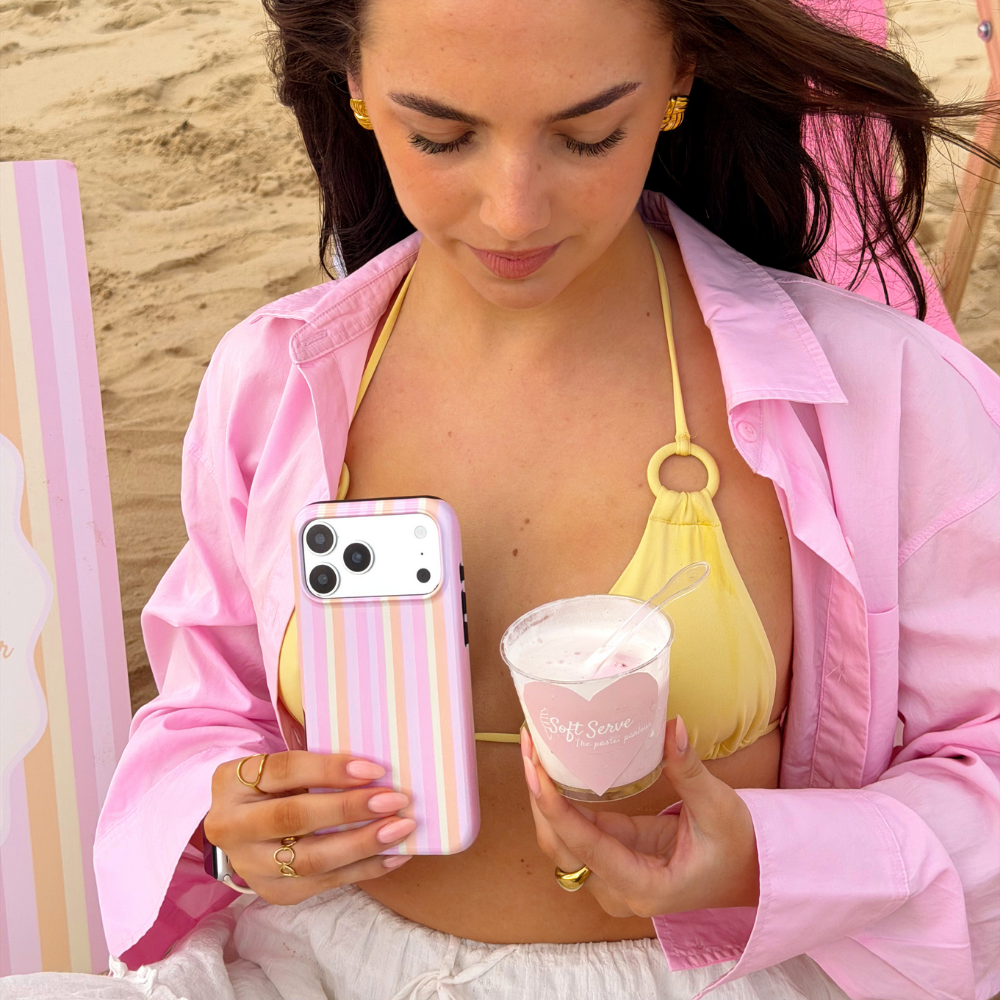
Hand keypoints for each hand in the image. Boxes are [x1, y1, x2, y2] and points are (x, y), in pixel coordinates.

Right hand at [204, 750, 415, 903]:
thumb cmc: (274, 788)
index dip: (330, 769)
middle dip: (350, 809)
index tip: (374, 769)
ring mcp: (250, 866)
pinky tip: (393, 855)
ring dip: (362, 844)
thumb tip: (375, 771)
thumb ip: (315, 766)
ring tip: (400, 829)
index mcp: (232, 783)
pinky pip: (324, 883)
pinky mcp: (273, 892)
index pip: (285, 770)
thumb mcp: (279, 769)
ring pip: (311, 859)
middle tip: (394, 800)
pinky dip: (364, 869)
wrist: (241, 830)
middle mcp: (232, 827)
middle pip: (295, 817)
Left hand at [522, 718, 759, 917]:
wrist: (751, 872)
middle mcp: (619, 889)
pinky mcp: (613, 855)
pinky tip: (551, 766)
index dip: (555, 809)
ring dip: (544, 798)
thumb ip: (689, 772)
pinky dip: (561, 800)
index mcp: (644, 887)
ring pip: (563, 841)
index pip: (586, 847)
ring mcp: (613, 876)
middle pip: (562, 847)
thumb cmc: (739, 848)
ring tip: (533, 749)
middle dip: (539, 798)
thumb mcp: (719, 808)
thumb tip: (671, 727)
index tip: (535, 772)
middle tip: (529, 746)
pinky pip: (577, 831)